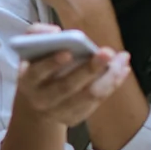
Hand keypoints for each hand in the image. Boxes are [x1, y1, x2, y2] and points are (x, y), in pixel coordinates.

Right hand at [10, 24, 131, 127]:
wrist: (34, 103)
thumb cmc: (36, 67)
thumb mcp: (29, 49)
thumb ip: (37, 33)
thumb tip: (56, 32)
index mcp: (28, 80)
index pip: (38, 72)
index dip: (52, 63)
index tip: (68, 52)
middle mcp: (41, 99)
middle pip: (66, 87)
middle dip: (88, 69)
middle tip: (106, 52)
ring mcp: (58, 112)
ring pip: (87, 96)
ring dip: (108, 78)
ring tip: (122, 59)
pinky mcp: (74, 118)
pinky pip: (96, 102)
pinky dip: (112, 85)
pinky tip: (122, 70)